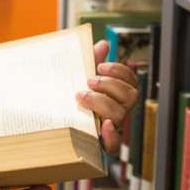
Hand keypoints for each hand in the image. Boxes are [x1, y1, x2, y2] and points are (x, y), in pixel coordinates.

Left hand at [76, 40, 140, 156]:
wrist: (58, 132)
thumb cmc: (74, 102)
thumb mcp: (81, 80)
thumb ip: (92, 61)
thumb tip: (103, 44)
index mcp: (117, 95)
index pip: (131, 81)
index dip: (119, 71)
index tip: (100, 66)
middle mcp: (119, 110)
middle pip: (131, 96)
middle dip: (110, 85)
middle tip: (89, 80)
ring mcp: (112, 127)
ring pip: (121, 114)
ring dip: (102, 102)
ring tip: (81, 96)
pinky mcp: (103, 145)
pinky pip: (114, 144)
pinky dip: (111, 134)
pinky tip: (102, 125)